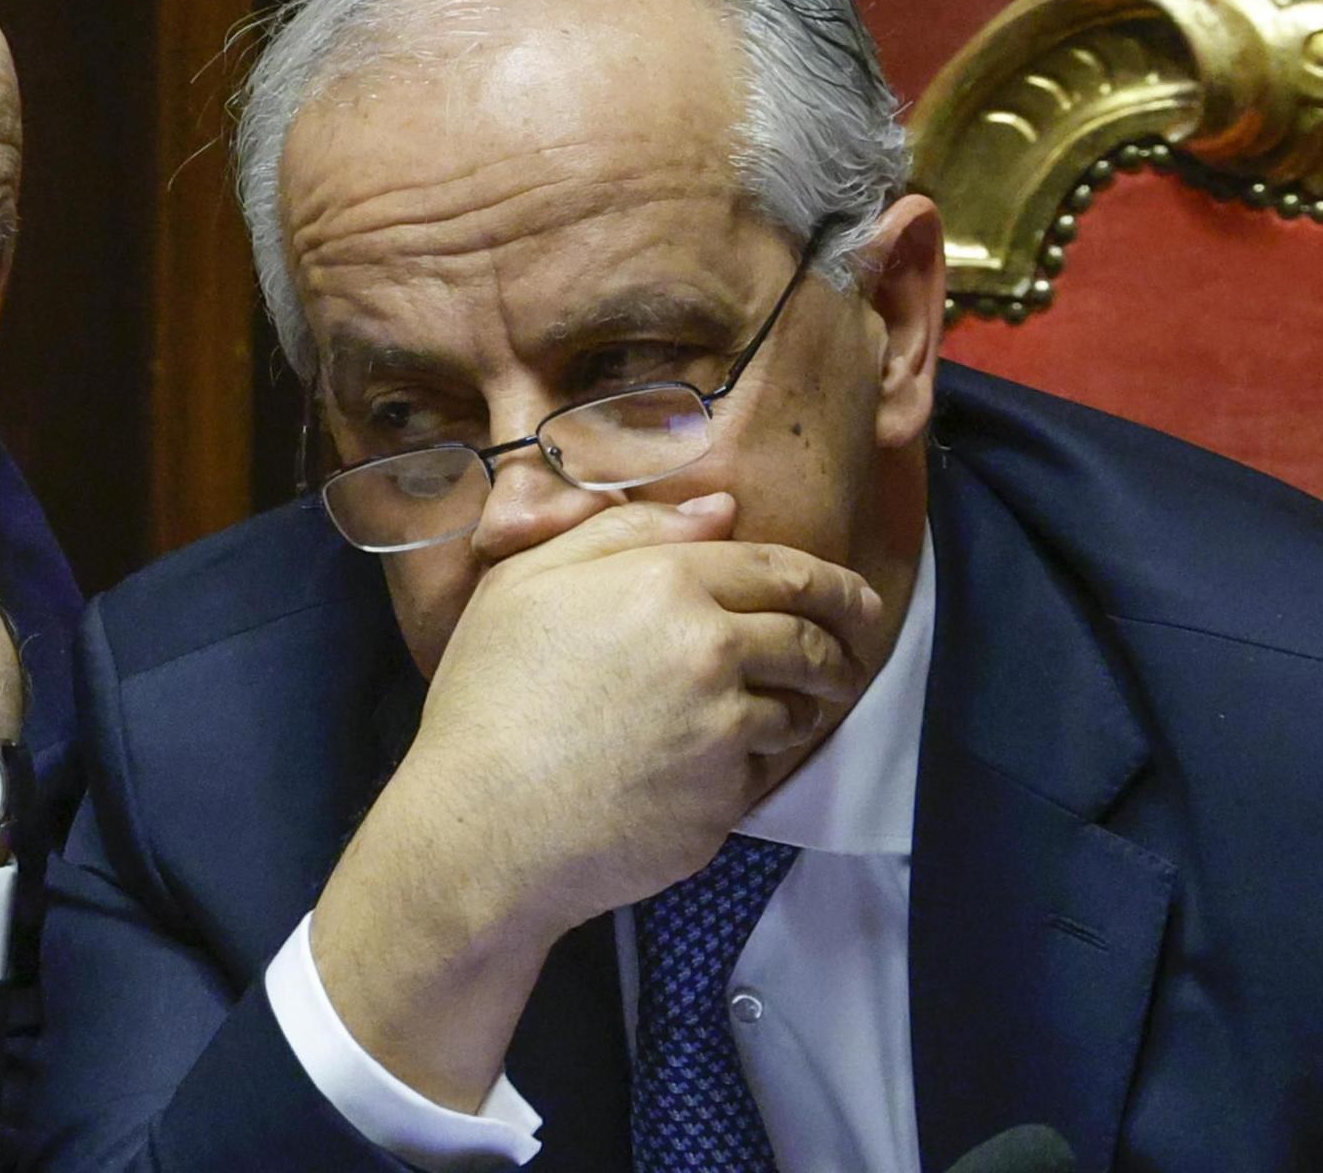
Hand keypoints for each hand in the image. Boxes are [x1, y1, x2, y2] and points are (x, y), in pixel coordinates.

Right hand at [309, 492, 878, 1107]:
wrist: (480, 825)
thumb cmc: (487, 699)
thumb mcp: (523, 584)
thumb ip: (621, 530)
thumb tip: (719, 511)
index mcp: (663, 581)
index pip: (782, 569)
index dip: (833, 584)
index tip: (855, 600)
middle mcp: (710, 647)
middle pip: (811, 639)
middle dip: (842, 645)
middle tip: (847, 655)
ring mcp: (724, 727)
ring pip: (798, 708)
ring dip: (802, 706)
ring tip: (783, 712)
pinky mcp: (725, 797)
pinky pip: (762, 770)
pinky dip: (751, 763)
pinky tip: (708, 766)